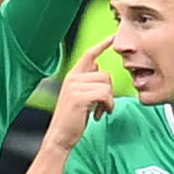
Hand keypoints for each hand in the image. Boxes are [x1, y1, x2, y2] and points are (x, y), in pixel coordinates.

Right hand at [44, 35, 114, 151]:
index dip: (102, 45)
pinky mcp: (80, 97)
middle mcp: (72, 78)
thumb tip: (98, 67)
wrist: (60, 136)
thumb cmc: (72, 119)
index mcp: (72, 76)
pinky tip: (100, 114)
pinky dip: (107, 105)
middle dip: (108, 92)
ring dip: (108, 100)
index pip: (89, 55)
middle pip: (104, 74)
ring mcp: (75, 87)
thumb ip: (87, 81)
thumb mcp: (80, 96)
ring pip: (106, 84)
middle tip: (103, 106)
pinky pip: (104, 94)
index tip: (112, 37)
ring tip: (101, 111)